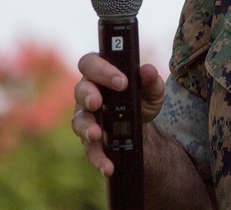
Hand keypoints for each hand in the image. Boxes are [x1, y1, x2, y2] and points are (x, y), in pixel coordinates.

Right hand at [72, 53, 165, 176]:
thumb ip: (151, 80)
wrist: (141, 128)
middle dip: (87, 96)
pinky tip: (107, 166)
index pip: (92, 64)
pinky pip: (88, 148)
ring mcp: (86, 117)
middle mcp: (88, 93)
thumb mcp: (152, 91)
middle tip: (97, 103)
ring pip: (78, 121)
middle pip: (80, 90)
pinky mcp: (89, 139)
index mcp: (101, 73)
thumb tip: (147, 71)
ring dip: (86, 128)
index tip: (121, 81)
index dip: (102, 70)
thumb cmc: (141, 100)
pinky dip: (97, 157)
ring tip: (95, 135)